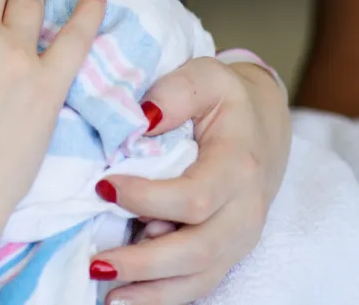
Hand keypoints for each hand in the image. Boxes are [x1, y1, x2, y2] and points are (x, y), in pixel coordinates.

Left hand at [90, 58, 290, 304]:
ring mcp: (239, 237)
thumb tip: (142, 118)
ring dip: (152, 291)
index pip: (195, 197)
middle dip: (145, 262)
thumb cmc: (225, 98)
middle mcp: (245, 211)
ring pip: (199, 278)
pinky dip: (162, 296)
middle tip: (95, 260)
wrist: (263, 122)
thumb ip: (175, 91)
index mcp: (239, 166)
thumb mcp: (205, 75)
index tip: (103, 187)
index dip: (148, 199)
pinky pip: (198, 284)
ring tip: (104, 292)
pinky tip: (124, 298)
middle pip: (199, 250)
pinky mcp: (226, 251)